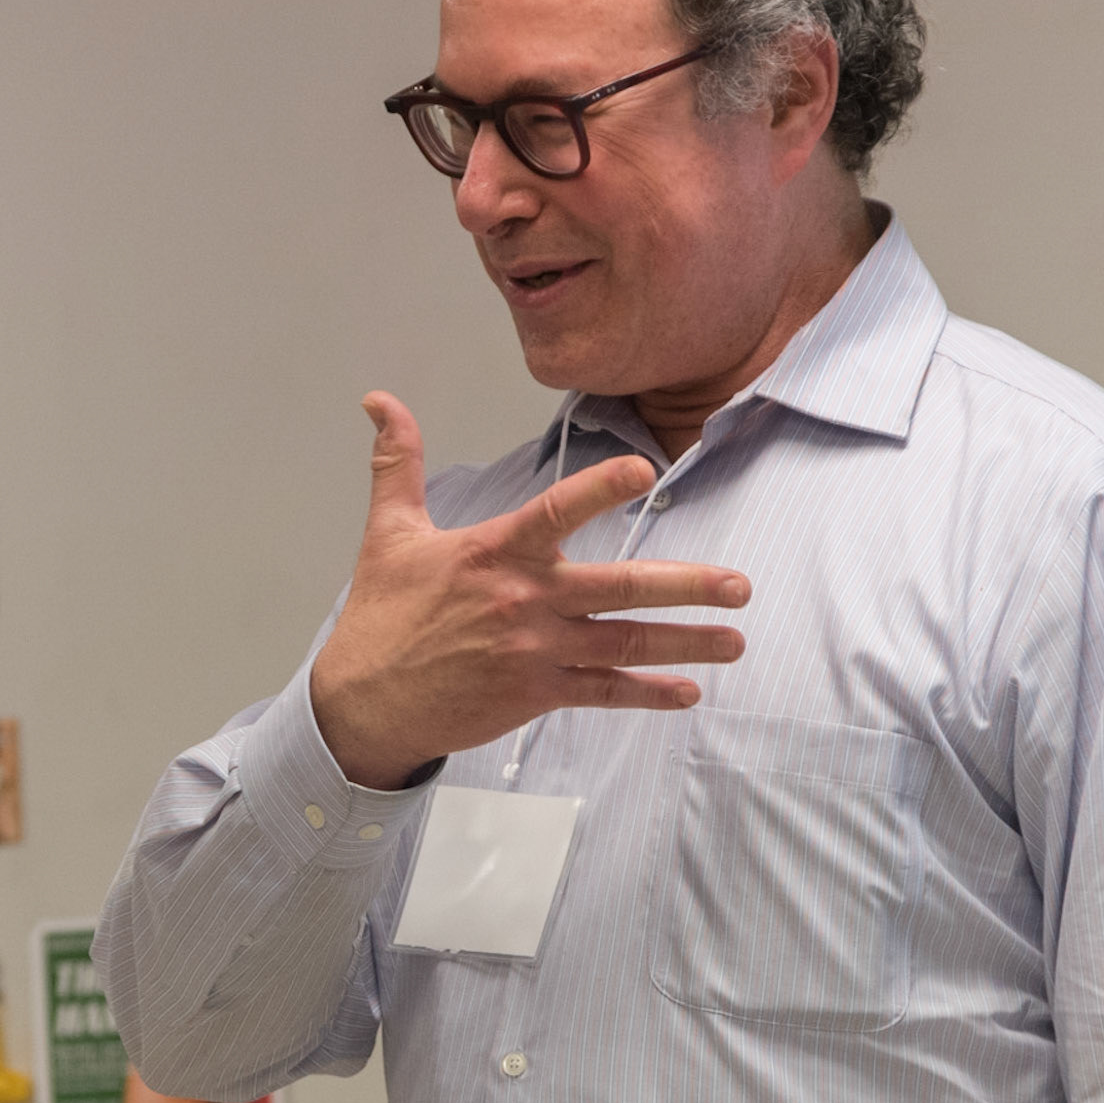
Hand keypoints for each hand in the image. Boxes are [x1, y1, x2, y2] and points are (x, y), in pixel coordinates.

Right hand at [309, 392, 750, 788]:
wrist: (363, 704)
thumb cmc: (381, 617)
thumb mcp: (388, 532)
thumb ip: (398, 462)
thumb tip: (378, 399)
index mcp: (494, 551)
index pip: (556, 510)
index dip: (600, 488)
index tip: (645, 471)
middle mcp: (524, 600)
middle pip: (619, 587)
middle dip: (687, 587)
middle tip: (740, 585)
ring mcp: (535, 651)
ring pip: (625, 643)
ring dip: (686, 643)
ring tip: (735, 640)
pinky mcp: (536, 695)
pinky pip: (604, 693)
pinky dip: (648, 694)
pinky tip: (688, 692)